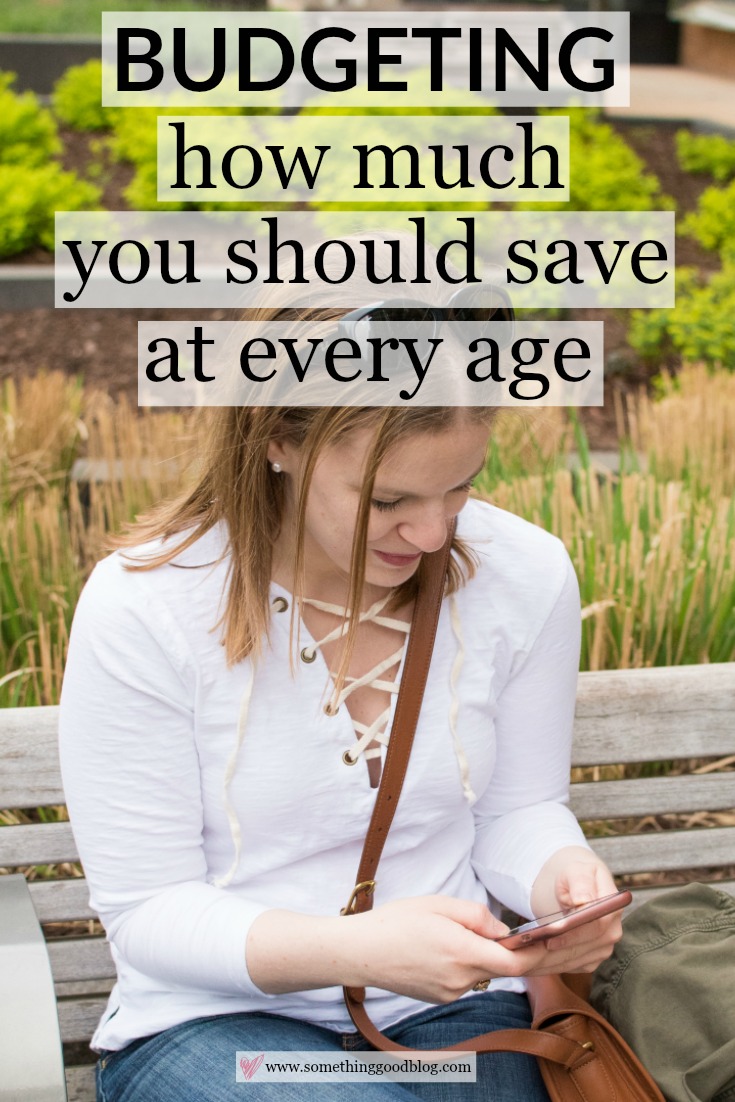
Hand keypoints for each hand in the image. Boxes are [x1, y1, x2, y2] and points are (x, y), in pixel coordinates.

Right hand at [343, 894, 555, 1002]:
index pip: (517, 963)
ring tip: (453, 930)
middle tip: (521, 932)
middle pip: (500, 967)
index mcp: (464, 953)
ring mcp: (451, 992)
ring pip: (481, 971)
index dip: (540, 954)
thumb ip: (478, 916)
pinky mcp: (441, 997)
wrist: (361, 951)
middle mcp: (462, 980)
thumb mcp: (440, 905)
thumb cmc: (397, 922)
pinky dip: (465, 962)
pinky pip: (465, 979)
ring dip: (482, 954)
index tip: (555, 942)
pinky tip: (441, 946)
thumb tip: (505, 932)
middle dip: (510, 949)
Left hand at [527, 846, 622, 973]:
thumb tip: (583, 901)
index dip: (572, 936)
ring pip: (574, 961)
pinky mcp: (591, 959)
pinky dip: (549, 966)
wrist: (576, 886)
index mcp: (613, 907)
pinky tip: (529, 964)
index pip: (596, 927)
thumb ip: (580, 883)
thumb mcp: (576, 871)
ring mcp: (603, 948)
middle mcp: (612, 931)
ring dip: (547, 964)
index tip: (549, 940)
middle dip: (554, 955)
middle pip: (584, 950)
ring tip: (519, 963)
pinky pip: (569, 966)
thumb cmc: (575, 876)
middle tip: (524, 959)